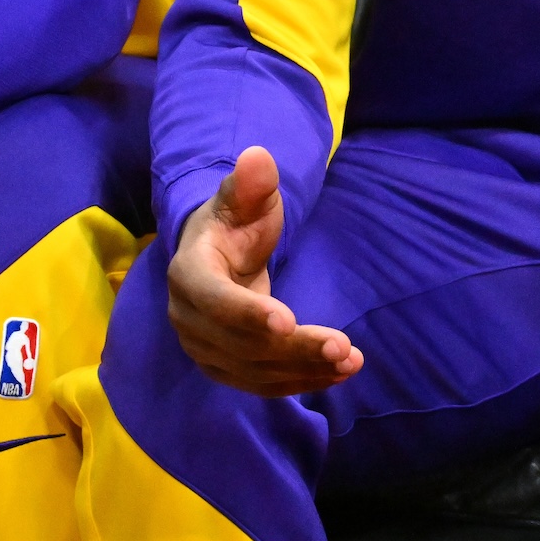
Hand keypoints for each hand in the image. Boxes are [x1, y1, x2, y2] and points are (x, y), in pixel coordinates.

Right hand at [165, 147, 363, 396]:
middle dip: (292, 350)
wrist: (218, 255)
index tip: (288, 321)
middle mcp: (189, 318)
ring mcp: (204, 347)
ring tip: (351, 362)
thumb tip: (256, 157)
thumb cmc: (235, 221)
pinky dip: (300, 381)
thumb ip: (252, 184)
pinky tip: (339, 374)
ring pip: (253, 371)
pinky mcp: (225, 366)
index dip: (246, 314)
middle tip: (342, 348)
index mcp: (188, 273)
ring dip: (303, 370)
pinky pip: (261, 382)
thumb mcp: (245, 197)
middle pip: (239, 345)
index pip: (213, 301)